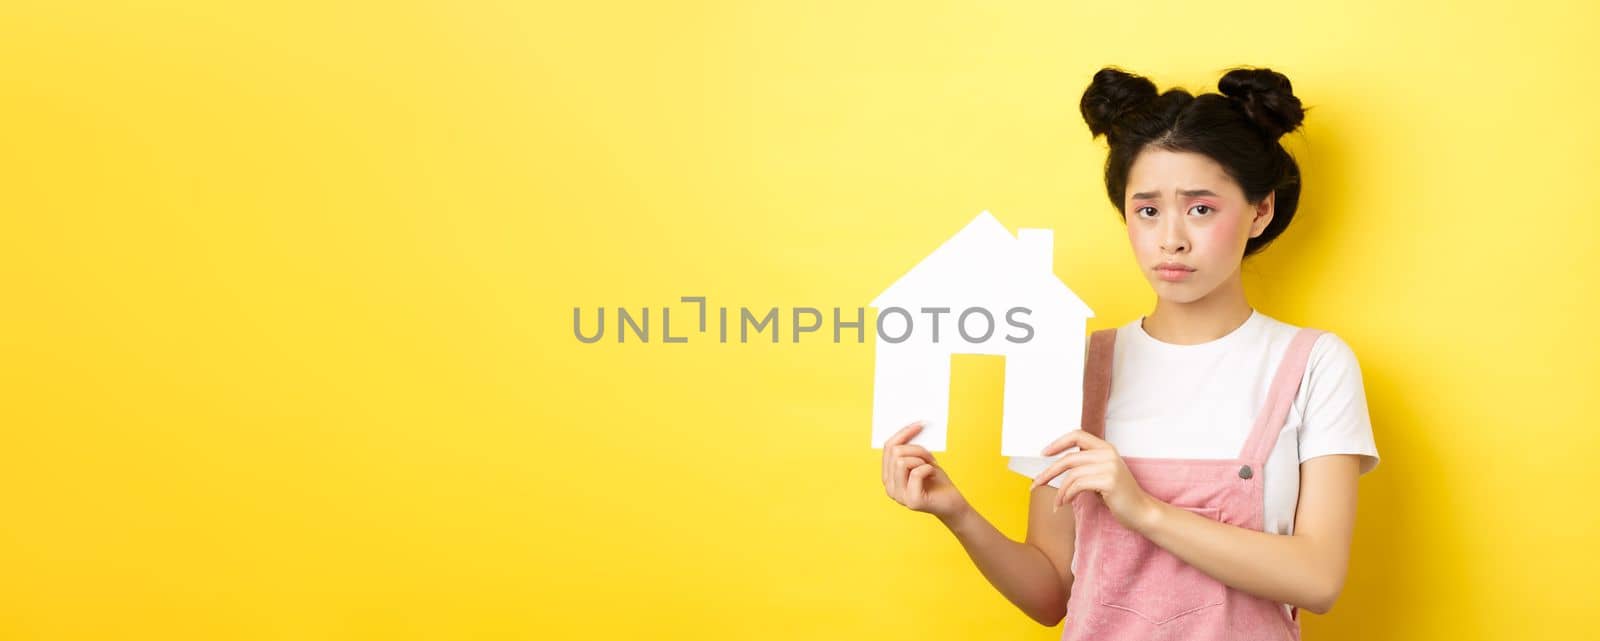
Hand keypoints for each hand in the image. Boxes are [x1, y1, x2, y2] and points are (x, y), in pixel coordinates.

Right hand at [880, 421, 968, 519]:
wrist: (952, 503)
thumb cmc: (936, 481)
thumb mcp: (921, 460)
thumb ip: (910, 449)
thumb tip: (910, 428)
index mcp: (888, 475)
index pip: (888, 447)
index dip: (903, 432)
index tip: (919, 424)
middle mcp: (889, 487)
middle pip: (895, 452)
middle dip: (916, 448)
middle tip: (930, 456)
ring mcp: (899, 496)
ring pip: (902, 461)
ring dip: (921, 459)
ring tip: (930, 466)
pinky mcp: (912, 501)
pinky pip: (916, 473)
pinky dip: (928, 468)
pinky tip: (933, 474)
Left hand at [1030, 429, 1159, 529]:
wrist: (1141, 511)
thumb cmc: (1118, 495)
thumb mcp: (1102, 474)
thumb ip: (1086, 465)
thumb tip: (1058, 465)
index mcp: (1105, 448)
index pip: (1077, 435)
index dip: (1058, 442)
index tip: (1044, 453)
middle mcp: (1107, 453)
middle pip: (1069, 458)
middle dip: (1049, 472)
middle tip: (1036, 483)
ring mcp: (1109, 466)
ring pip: (1072, 474)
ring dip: (1060, 491)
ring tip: (1057, 502)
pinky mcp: (1109, 481)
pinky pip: (1078, 485)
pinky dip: (1066, 495)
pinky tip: (1064, 503)